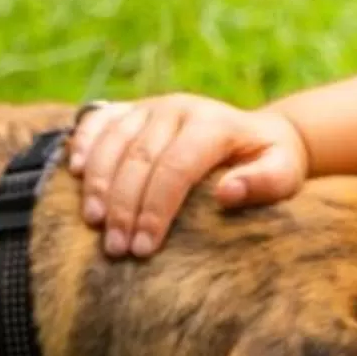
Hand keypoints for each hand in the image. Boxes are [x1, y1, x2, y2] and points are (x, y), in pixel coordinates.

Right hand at [67, 94, 308, 257]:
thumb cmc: (270, 163)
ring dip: (99, 184)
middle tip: (116, 249)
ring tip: (94, 224)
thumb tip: (228, 193)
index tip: (144, 248)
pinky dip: (83, 143)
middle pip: (139, 157)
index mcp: (214, 123)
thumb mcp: (283, 173)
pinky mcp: (132, 109)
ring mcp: (151, 106)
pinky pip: (98, 121)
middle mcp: (178, 108)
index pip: (177, 166)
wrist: (256, 134)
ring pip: (113, 141)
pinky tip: (73, 172)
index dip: (156, 208)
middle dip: (124, 207)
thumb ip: (264, 183)